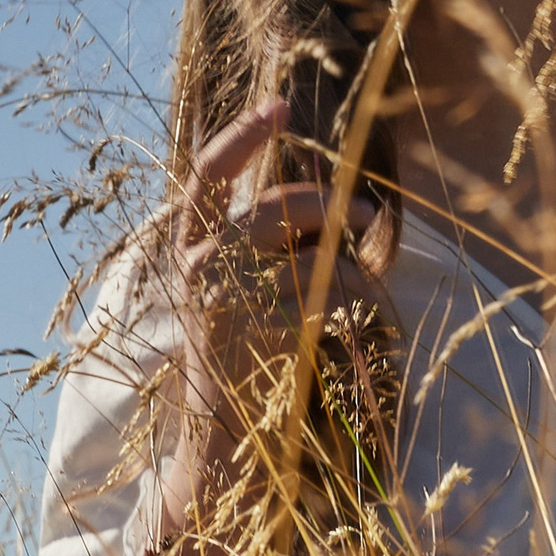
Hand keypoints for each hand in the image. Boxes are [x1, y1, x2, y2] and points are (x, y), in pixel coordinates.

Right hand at [150, 98, 386, 555]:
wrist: (226, 451)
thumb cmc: (243, 373)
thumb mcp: (240, 300)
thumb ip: (267, 251)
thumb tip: (333, 209)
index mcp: (189, 253)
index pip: (205, 176)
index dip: (240, 135)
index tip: (277, 104)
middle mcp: (200, 267)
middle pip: (278, 207)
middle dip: (328, 208)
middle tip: (366, 217)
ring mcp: (231, 297)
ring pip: (314, 252)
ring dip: (350, 271)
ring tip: (355, 297)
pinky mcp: (266, 327)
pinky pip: (333, 294)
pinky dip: (355, 311)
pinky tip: (347, 343)